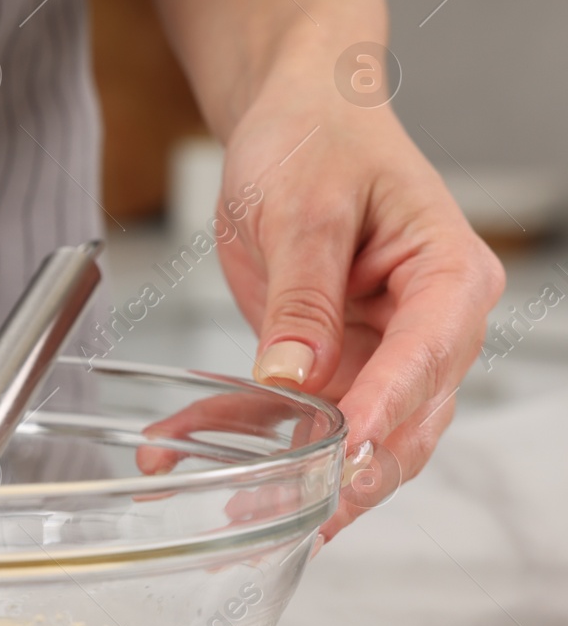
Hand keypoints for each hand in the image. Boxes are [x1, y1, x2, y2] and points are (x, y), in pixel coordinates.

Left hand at [214, 41, 504, 541]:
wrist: (294, 113)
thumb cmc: (321, 137)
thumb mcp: (304, 209)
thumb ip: (304, 297)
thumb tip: (297, 375)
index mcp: (448, 277)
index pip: (428, 356)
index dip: (387, 409)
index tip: (348, 451)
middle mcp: (427, 325)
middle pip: (406, 419)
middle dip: (353, 471)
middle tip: (302, 512)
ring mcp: (378, 348)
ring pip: (347, 433)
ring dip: (291, 469)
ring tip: (238, 506)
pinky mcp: (329, 357)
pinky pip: (289, 408)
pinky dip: (237, 428)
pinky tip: (177, 444)